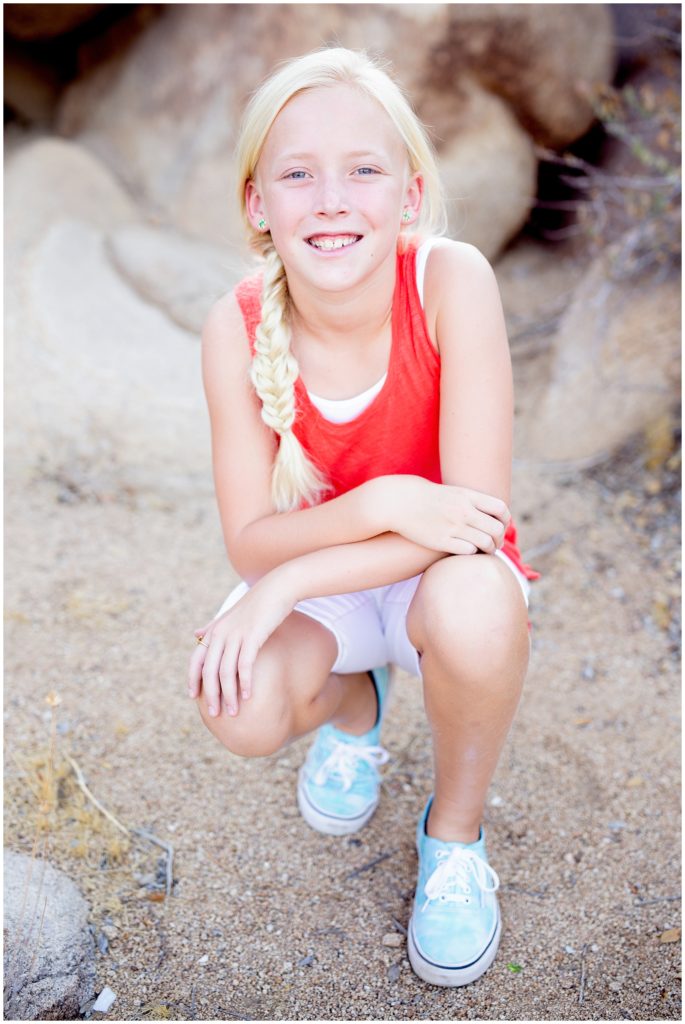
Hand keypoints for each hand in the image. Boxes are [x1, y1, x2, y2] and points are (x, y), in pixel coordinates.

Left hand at [187, 568, 295, 718]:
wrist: (278, 588)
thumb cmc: (256, 603)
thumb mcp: (230, 615)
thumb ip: (212, 627)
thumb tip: (195, 634)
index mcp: (214, 630)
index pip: (196, 659)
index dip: (193, 679)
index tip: (193, 697)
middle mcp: (221, 633)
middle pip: (209, 670)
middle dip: (211, 694)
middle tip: (214, 713)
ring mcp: (236, 634)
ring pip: (226, 672)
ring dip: (228, 694)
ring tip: (233, 711)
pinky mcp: (253, 636)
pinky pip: (244, 664)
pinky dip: (244, 682)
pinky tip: (247, 696)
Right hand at [387, 477, 510, 554]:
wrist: (400, 503)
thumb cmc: (429, 498)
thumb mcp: (454, 492)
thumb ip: (474, 501)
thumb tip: (494, 512)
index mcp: (468, 496)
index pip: (501, 509)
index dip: (506, 520)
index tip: (501, 525)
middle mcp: (463, 511)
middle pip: (496, 529)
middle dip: (499, 539)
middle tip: (496, 543)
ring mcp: (453, 526)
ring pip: (485, 543)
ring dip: (489, 549)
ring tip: (486, 550)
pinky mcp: (442, 541)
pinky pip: (468, 551)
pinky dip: (472, 553)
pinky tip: (468, 551)